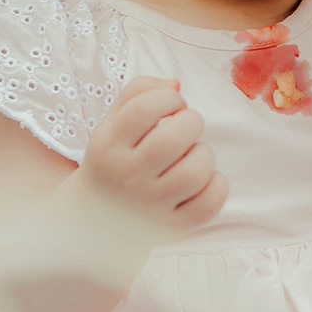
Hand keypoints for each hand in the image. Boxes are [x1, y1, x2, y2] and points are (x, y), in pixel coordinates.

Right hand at [70, 76, 226, 226]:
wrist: (95, 222)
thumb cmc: (113, 163)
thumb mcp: (112, 126)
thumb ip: (138, 94)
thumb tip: (175, 84)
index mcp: (108, 146)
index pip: (143, 109)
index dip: (169, 98)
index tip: (173, 104)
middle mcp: (127, 176)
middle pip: (173, 138)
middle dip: (191, 122)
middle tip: (186, 128)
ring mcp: (151, 205)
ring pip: (195, 171)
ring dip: (203, 154)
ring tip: (193, 156)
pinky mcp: (174, 227)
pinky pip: (210, 203)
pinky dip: (216, 185)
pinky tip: (203, 180)